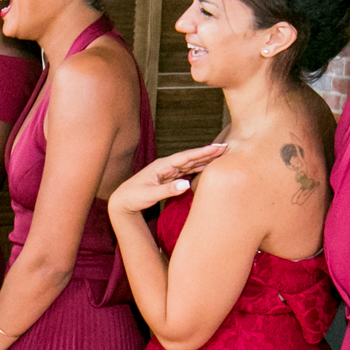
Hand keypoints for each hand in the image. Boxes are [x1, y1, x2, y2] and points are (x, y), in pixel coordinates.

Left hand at [108, 143, 227, 215]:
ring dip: (205, 159)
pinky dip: (198, 168)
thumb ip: (168, 190)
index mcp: (162, 166)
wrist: (122, 201)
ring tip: (221, 155)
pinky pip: (187, 171)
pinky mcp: (169, 178)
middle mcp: (166, 166)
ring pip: (190, 164)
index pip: (185, 157)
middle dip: (207, 153)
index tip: (217, 148)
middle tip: (226, 147)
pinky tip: (207, 167)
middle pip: (190, 158)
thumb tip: (186, 185)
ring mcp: (168, 171)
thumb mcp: (150, 195)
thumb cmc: (133, 197)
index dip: (202, 152)